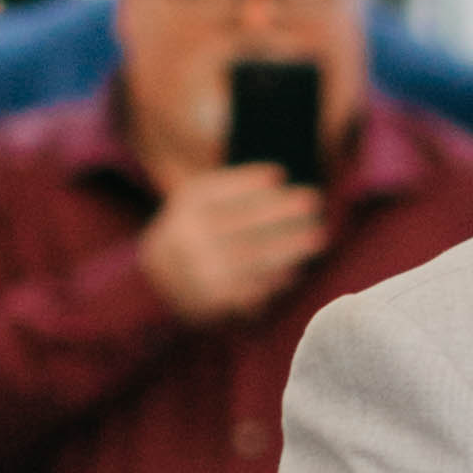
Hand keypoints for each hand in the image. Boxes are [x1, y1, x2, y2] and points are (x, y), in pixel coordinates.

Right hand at [138, 163, 327, 325]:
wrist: (154, 288)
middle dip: (283, 210)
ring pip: (254, 255)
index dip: (251, 181)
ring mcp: (200, 269)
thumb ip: (233, 193)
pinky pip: (252, 286)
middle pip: (245, 221)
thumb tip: (281, 179)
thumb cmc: (192, 238)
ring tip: (318, 237)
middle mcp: (188, 236)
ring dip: (291, 246)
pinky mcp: (214, 299)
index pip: (221, 189)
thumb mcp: (197, 208)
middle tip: (313, 201)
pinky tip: (295, 270)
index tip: (280, 174)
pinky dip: (276, 278)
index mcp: (185, 207)